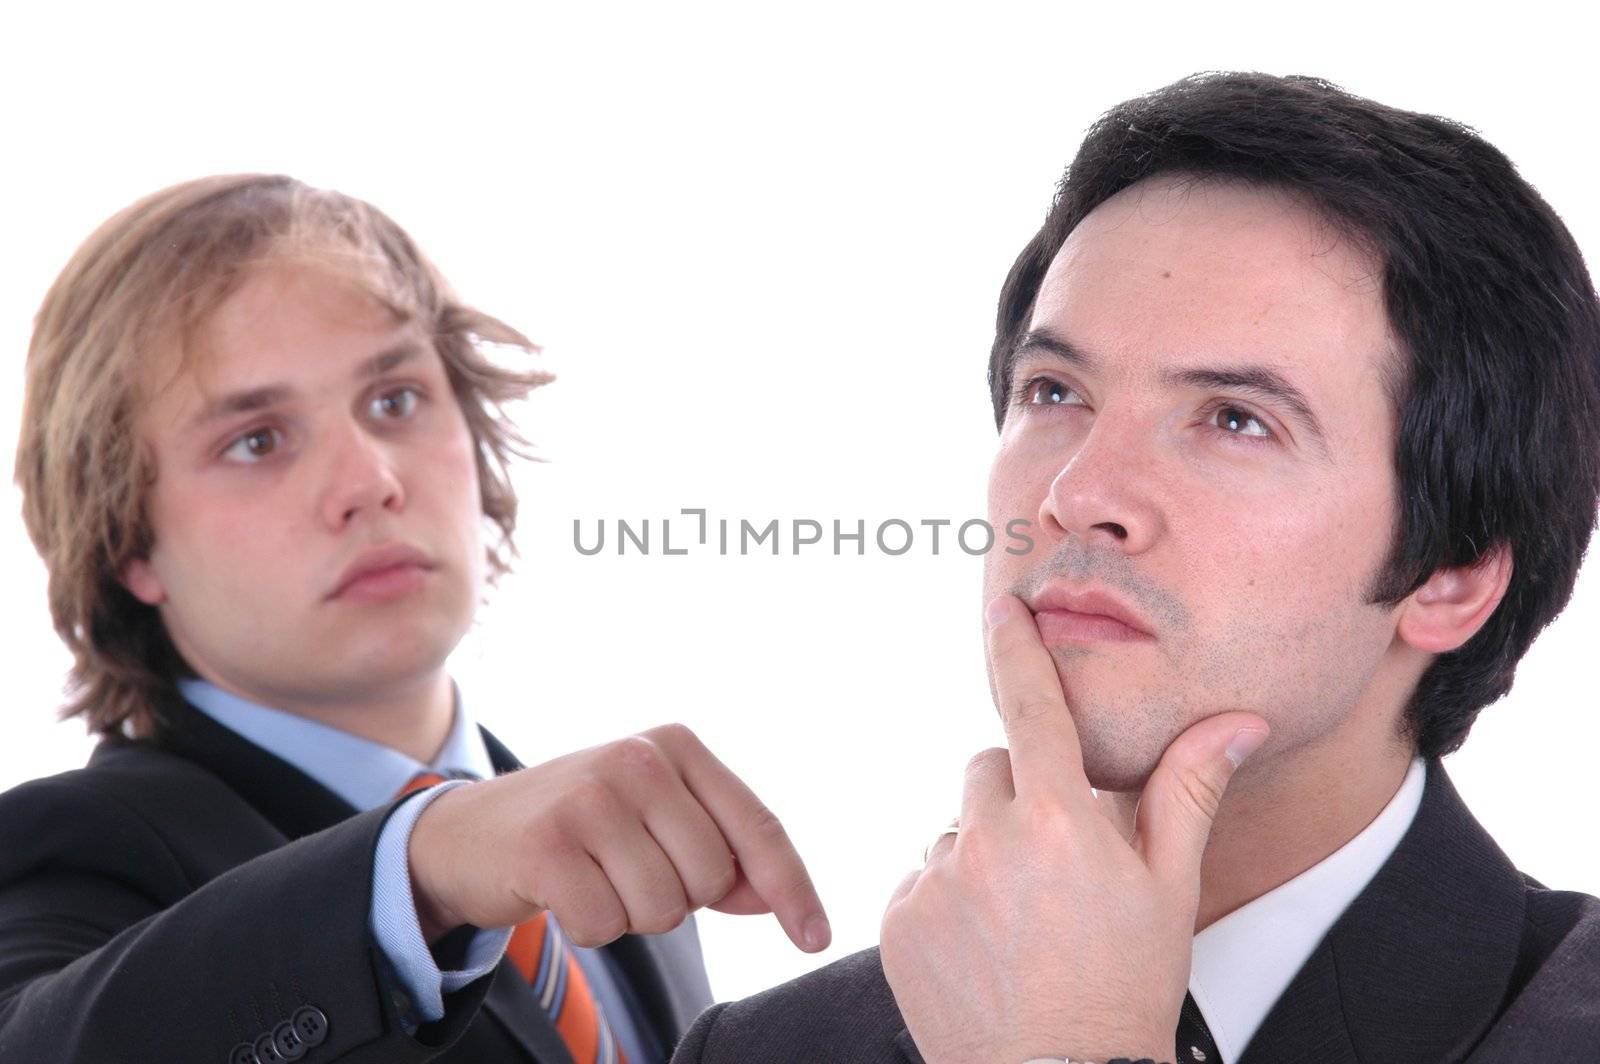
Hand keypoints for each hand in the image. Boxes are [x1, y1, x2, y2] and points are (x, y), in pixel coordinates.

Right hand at [407, 723, 829, 951]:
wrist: (468, 832)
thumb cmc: (582, 828)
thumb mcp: (657, 822)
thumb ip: (723, 854)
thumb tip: (778, 900)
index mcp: (677, 746)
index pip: (756, 826)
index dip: (792, 887)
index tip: (814, 937)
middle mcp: (638, 759)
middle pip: (711, 879)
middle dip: (679, 897)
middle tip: (627, 870)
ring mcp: (590, 798)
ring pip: (662, 908)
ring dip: (631, 913)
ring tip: (594, 877)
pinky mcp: (546, 845)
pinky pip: (607, 926)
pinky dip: (589, 927)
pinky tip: (562, 892)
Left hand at [878, 595, 1267, 1062]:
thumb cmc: (1124, 989)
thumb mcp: (1169, 889)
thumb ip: (1188, 790)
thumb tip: (1237, 721)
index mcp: (1058, 820)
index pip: (1031, 705)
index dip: (1017, 649)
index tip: (1004, 608)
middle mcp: (987, 839)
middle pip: (990, 769)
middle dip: (1020, 795)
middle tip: (1057, 863)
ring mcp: (935, 880)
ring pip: (955, 826)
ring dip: (982, 849)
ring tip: (1023, 919)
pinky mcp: (899, 918)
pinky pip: (923, 877)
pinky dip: (949, 895)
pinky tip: (987, 944)